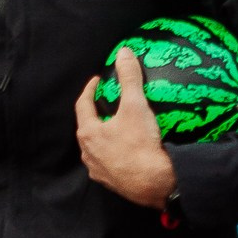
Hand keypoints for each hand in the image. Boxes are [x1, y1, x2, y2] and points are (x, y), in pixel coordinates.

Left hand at [74, 48, 177, 209]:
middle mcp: (88, 153)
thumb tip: (123, 53)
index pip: (82, 105)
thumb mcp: (136, 106)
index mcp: (88, 133)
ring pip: (96, 147)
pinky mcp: (111, 183)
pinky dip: (113, 152)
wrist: (155, 184)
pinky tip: (125, 150)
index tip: (97, 80)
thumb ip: (129, 78)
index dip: (89, 90)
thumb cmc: (141, 145)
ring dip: (103, 134)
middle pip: (87, 127)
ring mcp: (98, 170)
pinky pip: (108, 163)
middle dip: (96, 113)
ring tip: (117, 125)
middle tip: (107, 101)